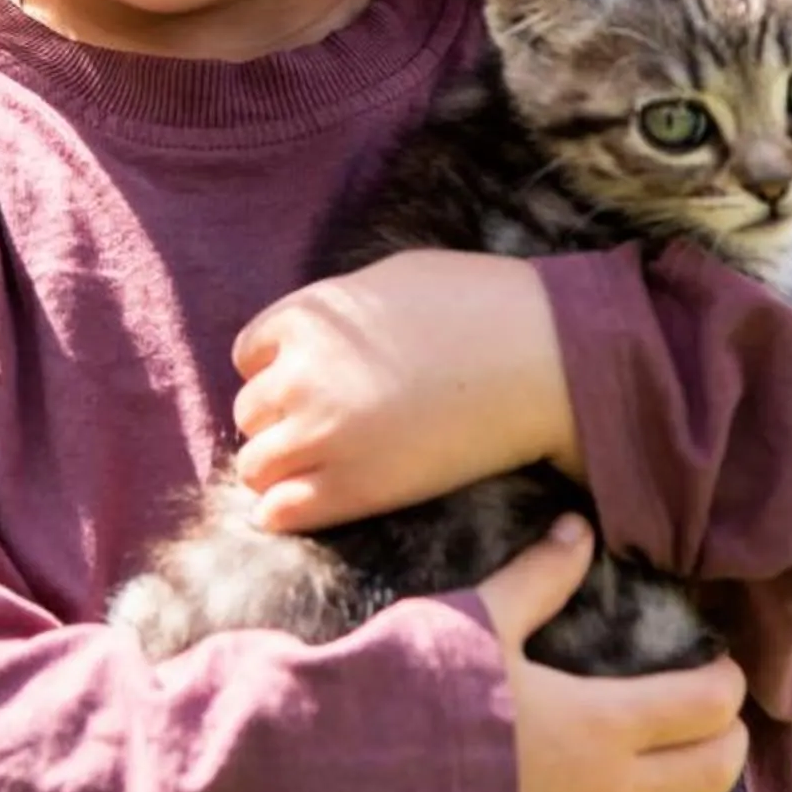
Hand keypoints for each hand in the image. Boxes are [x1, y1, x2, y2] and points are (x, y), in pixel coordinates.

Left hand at [231, 249, 581, 530]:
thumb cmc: (479, 305)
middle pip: (250, 413)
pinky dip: (284, 511)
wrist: (542, 359)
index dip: (278, 370)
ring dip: (281, 466)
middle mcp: (299, 377)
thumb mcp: (388, 279)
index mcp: (306, 319)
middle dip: (280, 419)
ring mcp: (322, 435)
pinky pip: (280, 511)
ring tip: (326, 466)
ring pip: (256, 465)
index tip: (313, 383)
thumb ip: (337, 310)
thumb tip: (313, 333)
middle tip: (327, 427)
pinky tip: (313, 504)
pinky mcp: (353, 489)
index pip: (249, 355)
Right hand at [476, 518, 748, 791]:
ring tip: (683, 788)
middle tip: (712, 721)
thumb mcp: (477, 623)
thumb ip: (537, 578)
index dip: (723, 683)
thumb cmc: (420, 700)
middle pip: (714, 774)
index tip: (717, 668)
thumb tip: (579, 524)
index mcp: (603, 723)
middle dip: (726, 742)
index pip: (705, 705)